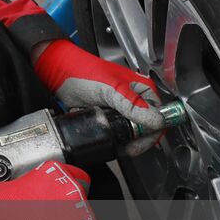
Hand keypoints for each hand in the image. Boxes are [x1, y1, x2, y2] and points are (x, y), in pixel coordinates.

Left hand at [34, 39, 164, 154]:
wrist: (61, 74)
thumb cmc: (84, 72)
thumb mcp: (111, 89)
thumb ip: (133, 105)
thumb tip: (155, 121)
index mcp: (143, 90)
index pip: (159, 116)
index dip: (152, 132)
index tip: (140, 143)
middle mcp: (135, 100)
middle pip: (146, 128)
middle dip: (137, 140)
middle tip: (127, 147)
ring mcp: (122, 109)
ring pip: (131, 133)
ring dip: (124, 140)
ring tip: (115, 142)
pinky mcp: (109, 117)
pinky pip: (116, 133)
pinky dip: (113, 138)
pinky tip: (106, 137)